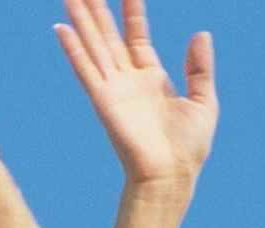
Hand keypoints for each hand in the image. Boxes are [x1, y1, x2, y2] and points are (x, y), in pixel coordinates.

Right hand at [57, 0, 216, 190]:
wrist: (170, 175)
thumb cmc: (188, 146)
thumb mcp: (203, 99)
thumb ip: (199, 67)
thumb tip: (200, 34)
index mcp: (151, 79)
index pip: (136, 37)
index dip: (132, 13)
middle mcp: (128, 81)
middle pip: (108, 37)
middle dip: (97, 11)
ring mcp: (113, 89)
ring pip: (94, 45)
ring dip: (81, 21)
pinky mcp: (103, 100)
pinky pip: (85, 69)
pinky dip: (73, 49)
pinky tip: (61, 30)